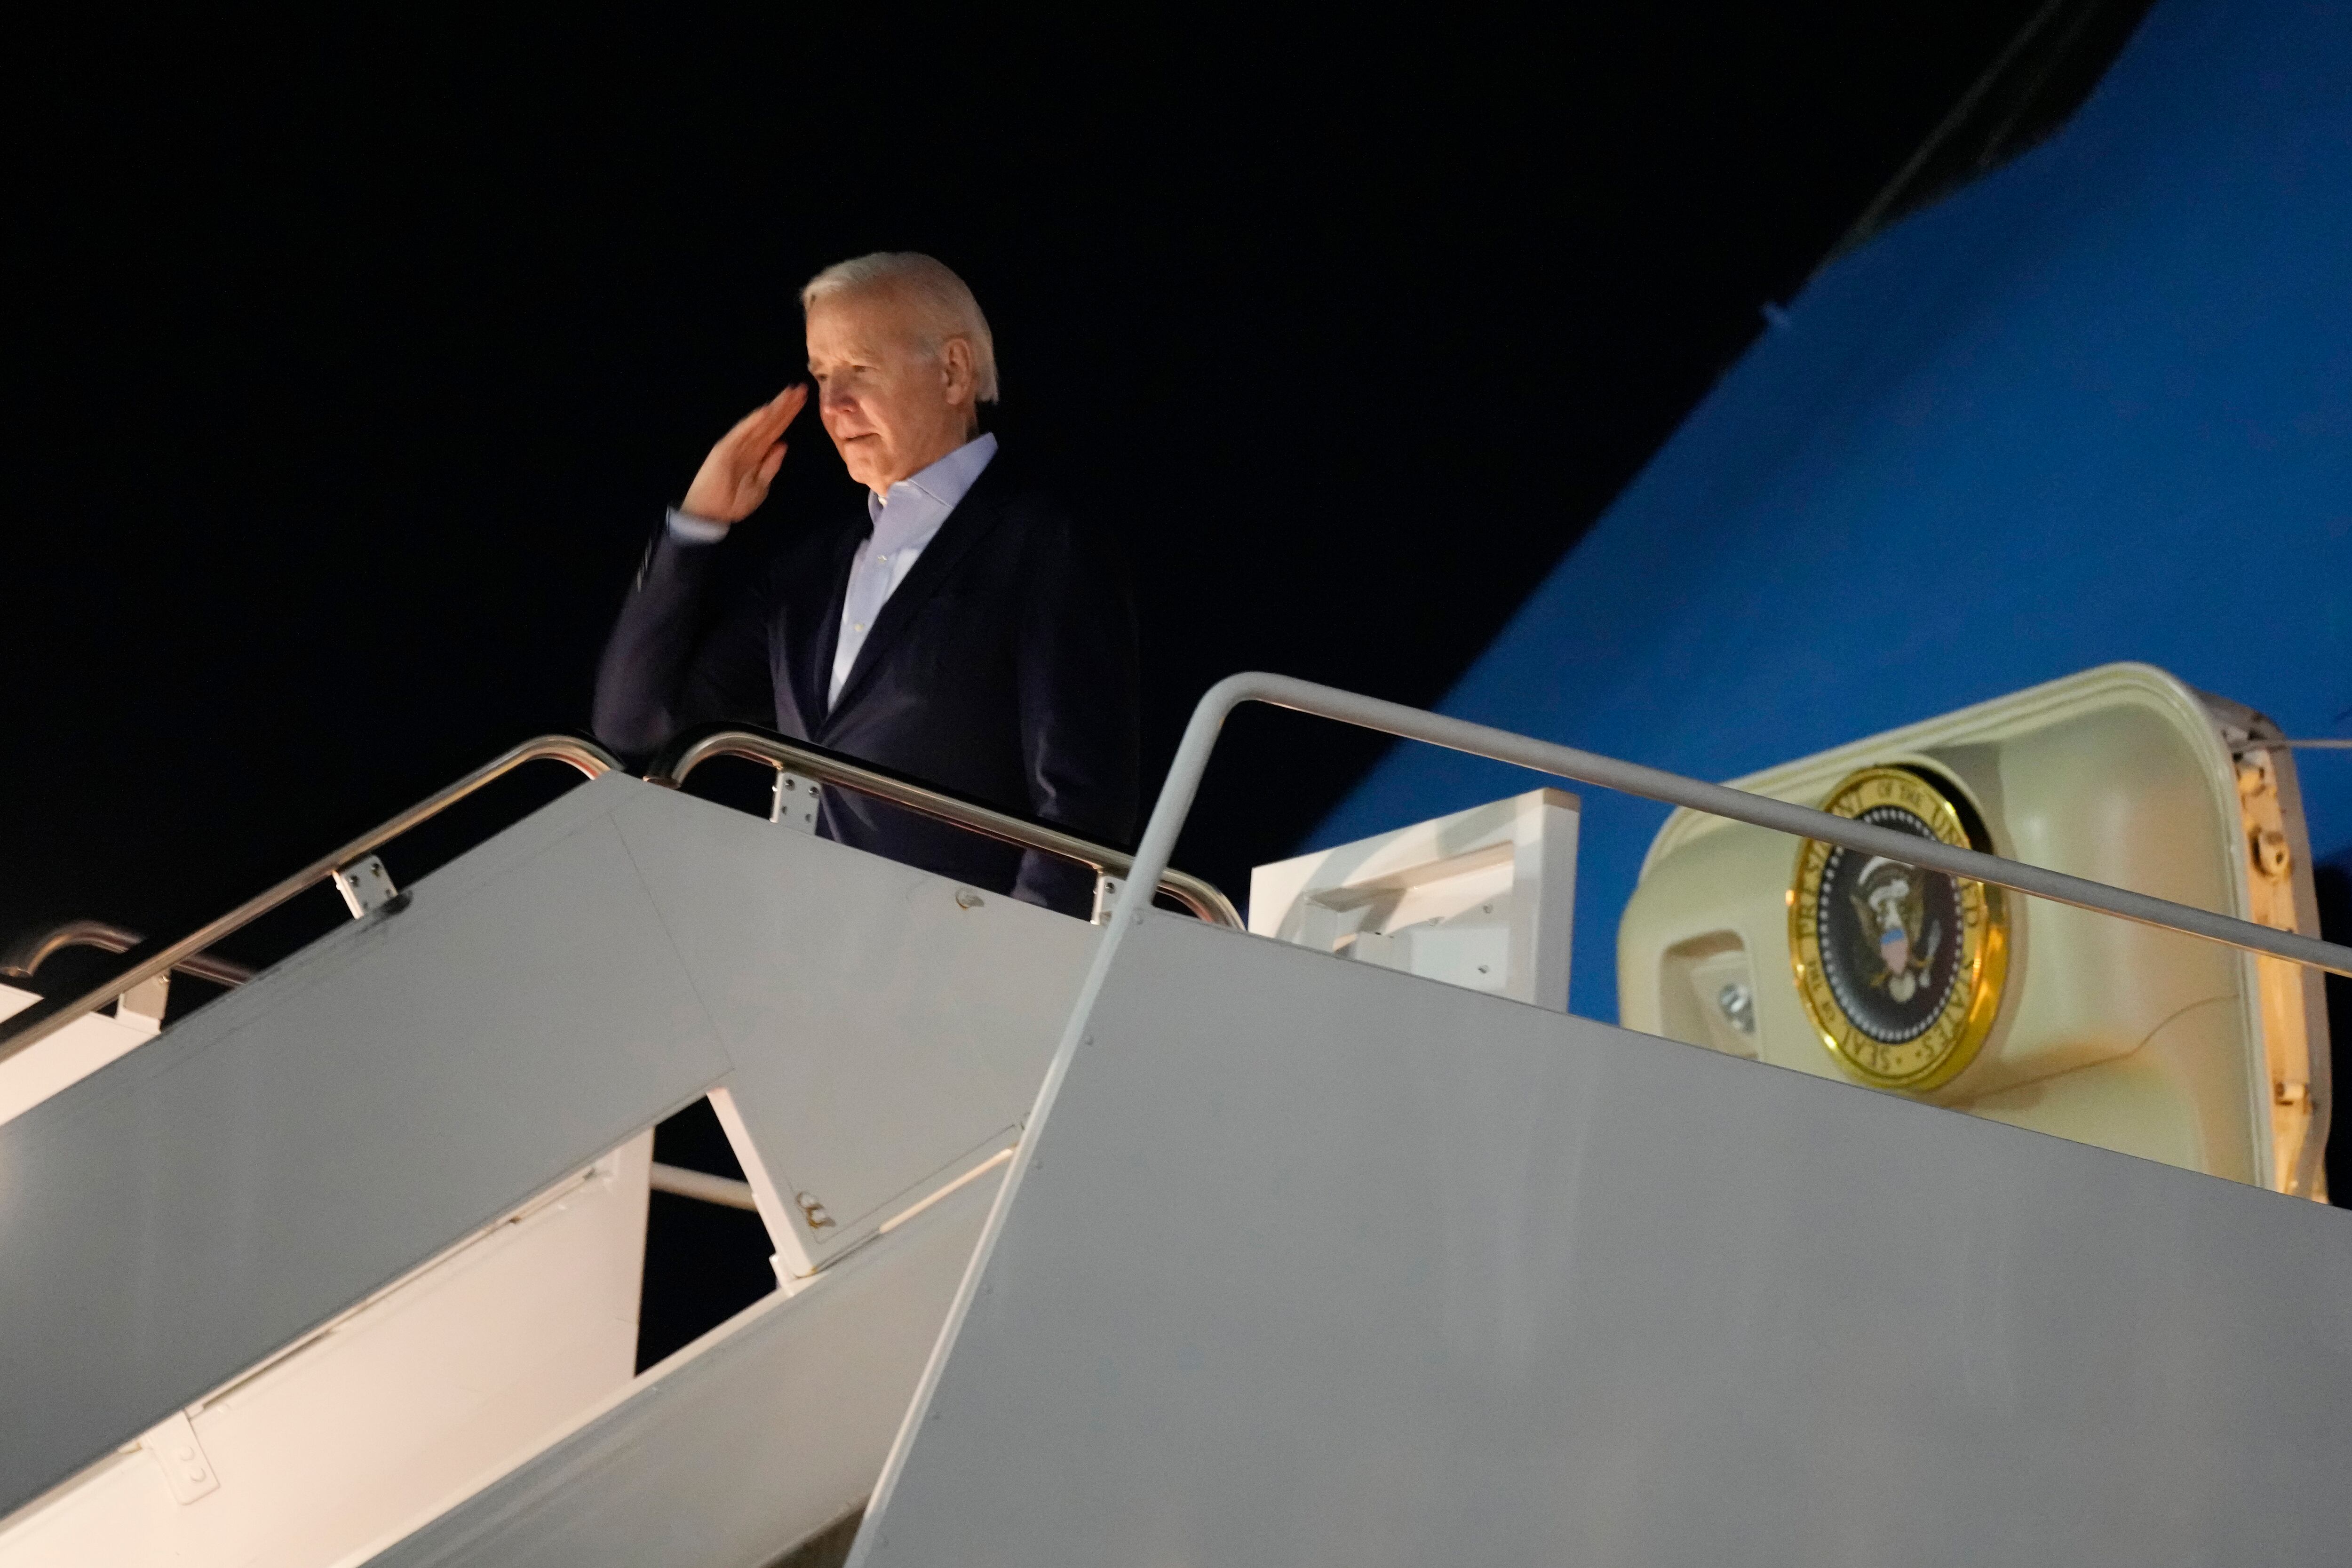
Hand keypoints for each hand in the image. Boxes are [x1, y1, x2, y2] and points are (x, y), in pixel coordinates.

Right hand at [679, 384, 808, 524]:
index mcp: (757, 454)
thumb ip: (771, 465)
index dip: (789, 415)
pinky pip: (741, 434)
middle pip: (771, 423)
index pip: (776, 430)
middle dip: (786, 406)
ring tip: (789, 394)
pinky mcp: (724, 450)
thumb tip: (783, 444)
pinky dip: (752, 423)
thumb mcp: (760, 486)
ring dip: (774, 409)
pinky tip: (766, 411)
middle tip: (802, 389)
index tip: (804, 400)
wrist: (710, 517)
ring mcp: (736, 445)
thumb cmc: (734, 504)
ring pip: (759, 424)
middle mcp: (748, 446)